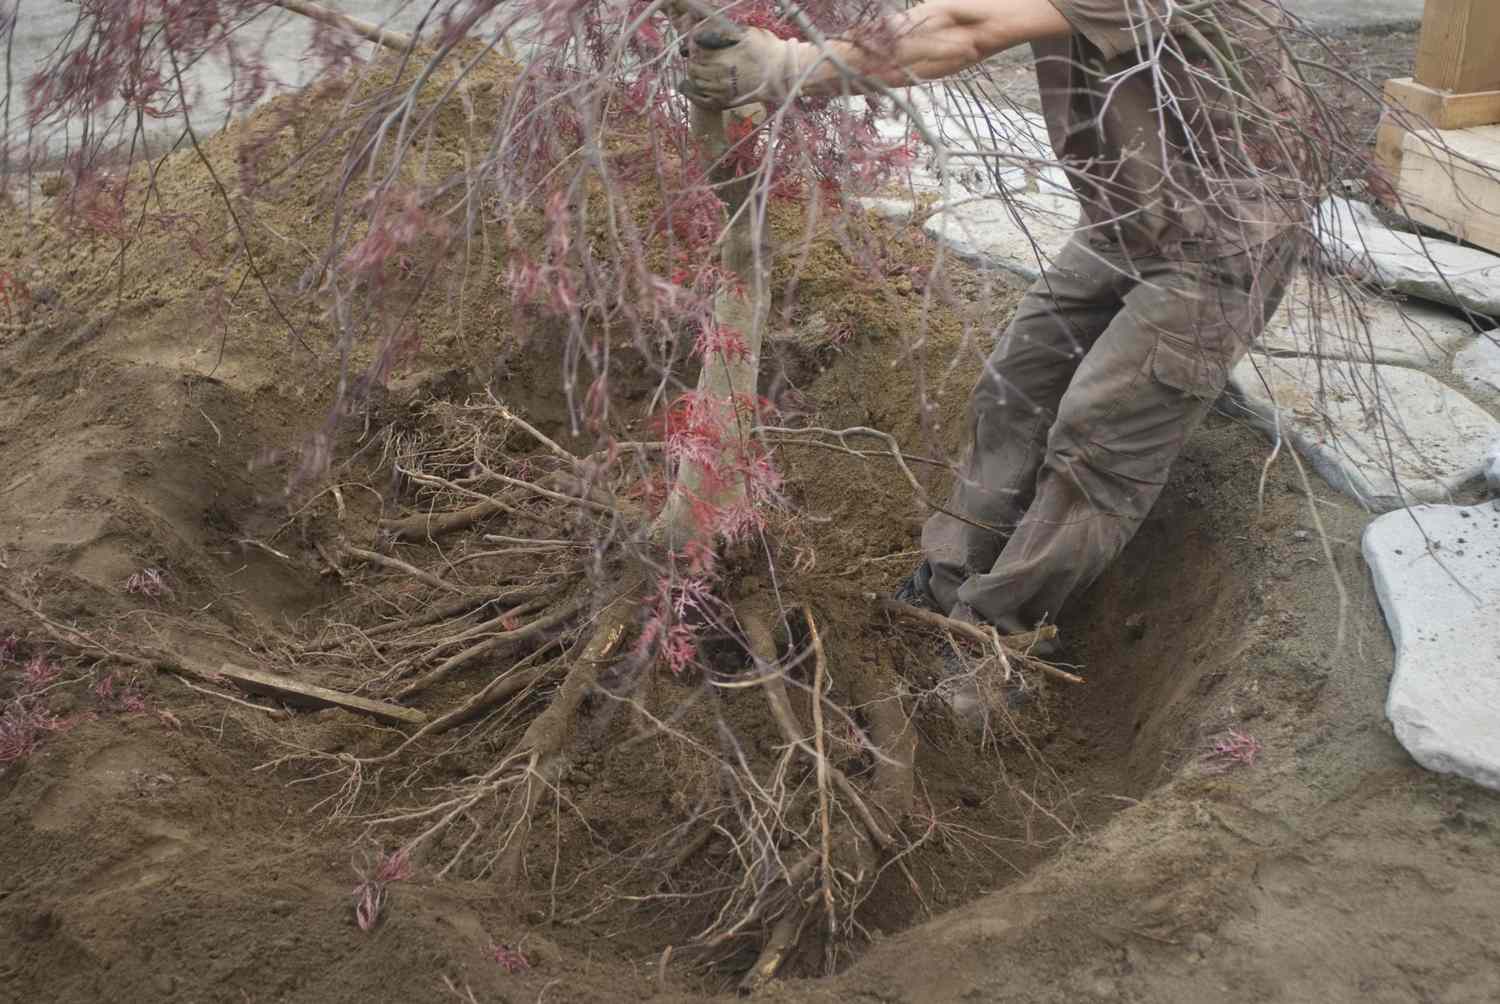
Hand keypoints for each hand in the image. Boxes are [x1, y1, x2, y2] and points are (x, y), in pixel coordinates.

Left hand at [680, 27, 812, 109]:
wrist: (783, 73)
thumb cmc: (767, 50)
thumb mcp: (745, 34)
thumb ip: (724, 32)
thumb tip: (705, 31)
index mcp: (721, 56)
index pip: (696, 51)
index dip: (694, 47)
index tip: (696, 45)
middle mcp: (718, 74)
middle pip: (694, 67)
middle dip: (694, 61)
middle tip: (699, 58)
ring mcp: (721, 90)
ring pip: (697, 83)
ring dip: (696, 76)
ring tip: (701, 71)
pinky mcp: (726, 101)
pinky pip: (703, 100)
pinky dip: (695, 94)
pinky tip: (693, 89)